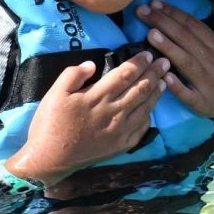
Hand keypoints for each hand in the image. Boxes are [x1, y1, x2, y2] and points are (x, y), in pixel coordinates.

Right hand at [4, 51, 167, 186]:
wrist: (49, 159)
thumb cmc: (50, 124)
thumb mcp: (54, 94)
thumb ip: (73, 75)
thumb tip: (92, 64)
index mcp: (98, 97)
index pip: (125, 74)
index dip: (139, 63)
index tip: (148, 54)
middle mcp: (114, 112)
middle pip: (140, 88)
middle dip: (155, 73)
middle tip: (165, 62)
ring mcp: (121, 130)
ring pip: (145, 107)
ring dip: (156, 92)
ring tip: (164, 80)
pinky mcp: (122, 145)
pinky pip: (142, 127)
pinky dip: (150, 114)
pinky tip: (152, 107)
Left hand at [137, 0, 213, 119]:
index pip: (192, 25)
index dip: (174, 13)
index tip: (156, 3)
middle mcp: (211, 62)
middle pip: (185, 39)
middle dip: (162, 23)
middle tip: (142, 11)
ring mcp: (207, 83)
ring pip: (185, 62)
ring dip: (167, 47)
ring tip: (150, 33)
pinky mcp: (203, 103)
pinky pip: (188, 94)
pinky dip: (177, 86)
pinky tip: (164, 77)